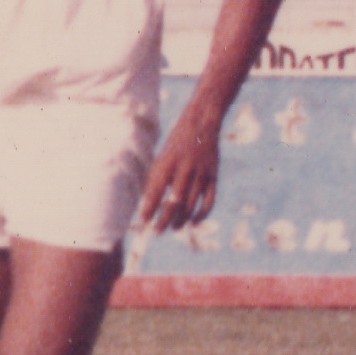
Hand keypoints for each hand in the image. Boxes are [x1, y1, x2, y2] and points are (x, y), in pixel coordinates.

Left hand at [135, 112, 223, 232]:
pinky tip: (193, 222)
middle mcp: (184, 169)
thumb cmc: (177, 141)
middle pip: (173, 201)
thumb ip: (157, 176)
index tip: (142, 221)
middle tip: (156, 232)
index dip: (148, 207)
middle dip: (164, 219)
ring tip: (173, 228)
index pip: (155, 190)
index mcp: (167, 162)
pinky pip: (208, 202)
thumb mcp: (163, 155)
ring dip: (181, 219)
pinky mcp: (213, 177)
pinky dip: (201, 215)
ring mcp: (201, 174)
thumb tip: (148, 201)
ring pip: (191, 204)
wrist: (202, 123)